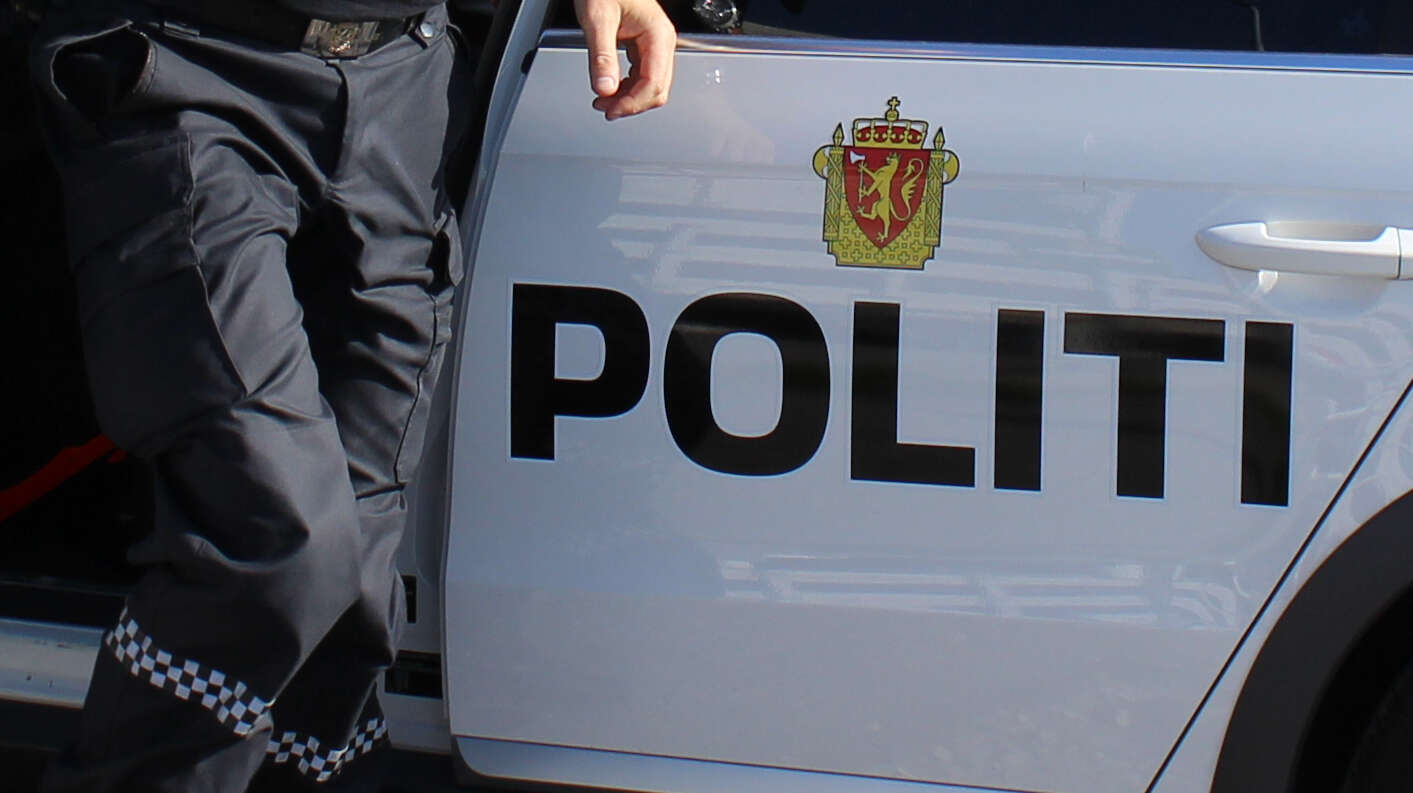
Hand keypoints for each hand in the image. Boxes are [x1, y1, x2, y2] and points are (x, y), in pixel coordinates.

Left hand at [574, 0, 675, 119]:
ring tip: (604, 101)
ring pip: (651, 87)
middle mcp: (661, 42)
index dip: (633, 103)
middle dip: (632, 104)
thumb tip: (605, 88)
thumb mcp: (597, 18)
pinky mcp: (643, 47)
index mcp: (658, 35)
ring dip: (629, 99)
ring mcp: (654, 46)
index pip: (653, 83)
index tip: (611, 110)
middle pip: (657, 90)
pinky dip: (627, 89)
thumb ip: (601, 55)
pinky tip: (610, 89)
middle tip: (604, 109)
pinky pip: (641, 77)